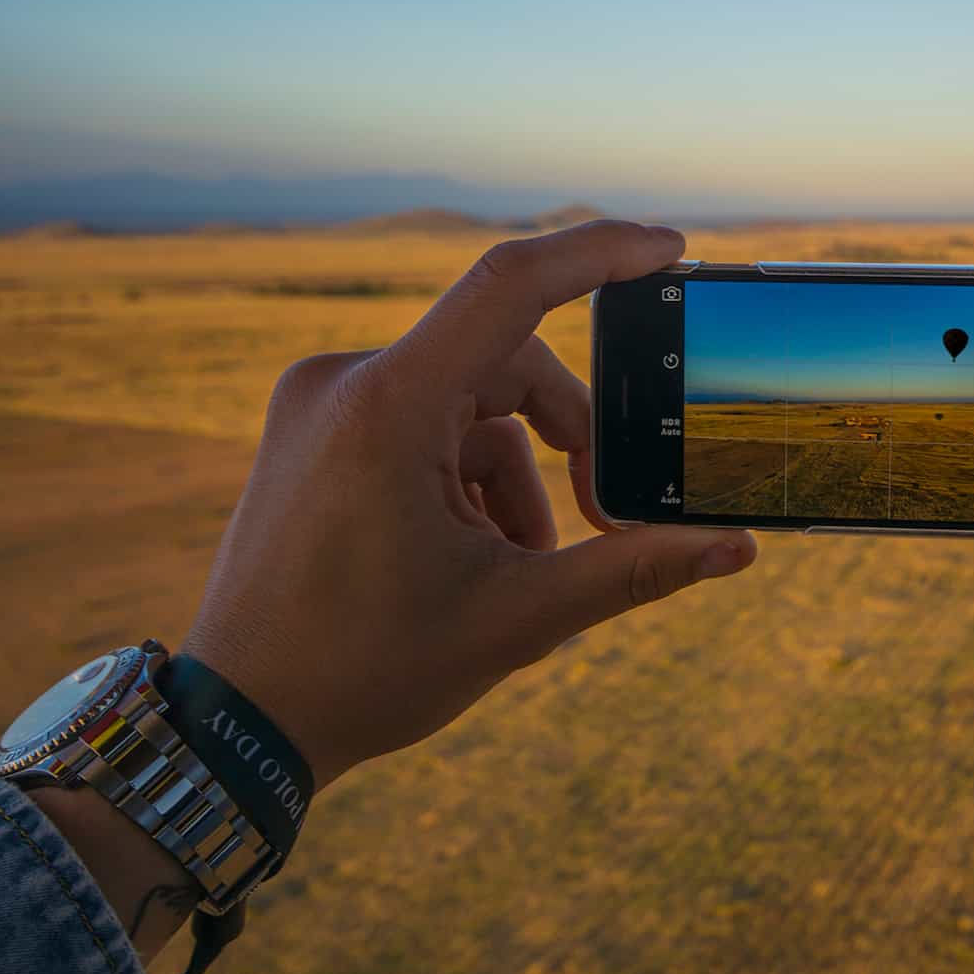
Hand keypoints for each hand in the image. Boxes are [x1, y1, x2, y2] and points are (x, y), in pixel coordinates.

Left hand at [180, 220, 756, 787]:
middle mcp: (343, 381)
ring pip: (469, 404)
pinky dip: (465, 480)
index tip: (669, 248)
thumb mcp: (518, 619)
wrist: (238, 726)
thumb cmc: (365, 671)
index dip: (600, 254)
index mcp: (388, 407)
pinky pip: (422, 423)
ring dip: (515, 480)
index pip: (511, 286)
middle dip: (568, 442)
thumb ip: (634, 570)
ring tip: (511, 573)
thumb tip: (736, 548)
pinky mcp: (314, 429)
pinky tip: (463, 559)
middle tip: (602, 525)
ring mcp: (320, 403)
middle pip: (505, 366)